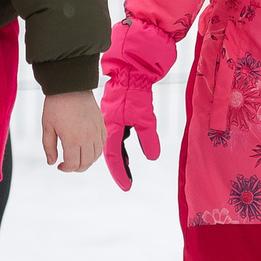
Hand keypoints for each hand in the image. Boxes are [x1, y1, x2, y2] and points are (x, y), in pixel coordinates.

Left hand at [41, 89, 105, 172]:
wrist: (71, 87)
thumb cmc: (57, 105)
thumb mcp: (47, 127)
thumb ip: (49, 147)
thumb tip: (52, 162)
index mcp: (72, 139)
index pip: (73, 164)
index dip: (65, 169)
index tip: (59, 166)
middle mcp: (87, 138)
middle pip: (86, 163)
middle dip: (76, 168)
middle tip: (68, 164)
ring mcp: (96, 131)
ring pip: (97, 155)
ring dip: (87, 160)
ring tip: (78, 157)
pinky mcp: (101, 124)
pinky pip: (102, 143)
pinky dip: (96, 150)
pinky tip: (87, 147)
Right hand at [100, 72, 158, 191]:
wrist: (128, 74)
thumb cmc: (135, 93)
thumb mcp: (145, 118)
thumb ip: (148, 137)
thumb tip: (152, 156)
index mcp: (112, 129)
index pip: (115, 157)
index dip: (121, 173)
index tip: (126, 186)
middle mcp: (107, 128)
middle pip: (111, 154)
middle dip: (119, 168)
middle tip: (126, 182)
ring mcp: (108, 122)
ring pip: (112, 146)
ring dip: (119, 158)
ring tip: (126, 170)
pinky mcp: (111, 117)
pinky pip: (113, 137)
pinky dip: (119, 147)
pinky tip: (124, 152)